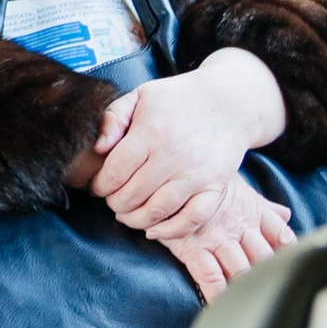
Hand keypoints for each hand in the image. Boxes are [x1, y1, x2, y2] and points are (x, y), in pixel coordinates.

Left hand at [89, 49, 286, 232]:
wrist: (228, 103)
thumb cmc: (177, 100)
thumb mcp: (140, 96)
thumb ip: (112, 118)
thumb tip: (98, 149)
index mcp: (151, 132)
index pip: (115, 172)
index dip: (100, 185)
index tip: (98, 186)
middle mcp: (173, 156)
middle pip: (132, 195)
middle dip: (114, 203)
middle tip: (112, 200)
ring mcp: (196, 174)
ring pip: (157, 211)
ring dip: (135, 220)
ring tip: (127, 214)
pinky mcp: (215, 186)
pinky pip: (192, 219)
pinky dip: (171, 231)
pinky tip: (154, 230)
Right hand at [150, 178, 294, 302]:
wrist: (169, 170)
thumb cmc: (204, 179)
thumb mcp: (237, 186)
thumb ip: (263, 205)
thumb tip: (286, 214)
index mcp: (252, 211)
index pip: (282, 235)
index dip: (289, 254)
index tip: (289, 267)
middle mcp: (239, 226)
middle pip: (264, 258)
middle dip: (268, 277)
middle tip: (270, 294)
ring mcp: (216, 238)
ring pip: (241, 271)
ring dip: (244, 289)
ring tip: (248, 307)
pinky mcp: (193, 248)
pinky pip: (210, 277)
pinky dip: (216, 294)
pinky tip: (219, 306)